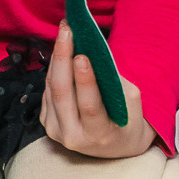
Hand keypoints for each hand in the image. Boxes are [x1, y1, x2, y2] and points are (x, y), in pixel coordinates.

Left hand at [40, 23, 155, 158]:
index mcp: (100, 135)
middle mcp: (73, 136)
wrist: (116, 145)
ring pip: (51, 89)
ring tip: (65, 34)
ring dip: (57, 59)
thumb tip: (94, 54)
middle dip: (63, 59)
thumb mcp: (131, 103)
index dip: (85, 81)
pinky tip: (61, 52)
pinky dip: (54, 70)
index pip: (89, 106)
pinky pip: (47, 91)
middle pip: (62, 94)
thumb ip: (114, 84)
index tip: (82, 56)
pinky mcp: (47, 122)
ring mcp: (56, 131)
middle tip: (67, 32)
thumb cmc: (128, 120)